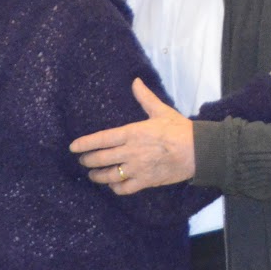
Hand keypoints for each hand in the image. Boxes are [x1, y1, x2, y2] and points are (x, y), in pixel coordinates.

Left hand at [70, 79, 194, 193]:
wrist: (197, 151)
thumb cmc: (179, 129)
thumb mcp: (161, 110)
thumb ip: (145, 98)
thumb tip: (135, 81)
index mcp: (132, 133)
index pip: (101, 139)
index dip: (84, 144)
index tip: (73, 147)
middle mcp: (130, 152)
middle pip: (100, 159)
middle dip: (87, 160)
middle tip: (82, 160)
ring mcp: (136, 168)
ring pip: (108, 175)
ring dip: (97, 176)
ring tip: (93, 175)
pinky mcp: (145, 181)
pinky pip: (124, 188)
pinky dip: (115, 188)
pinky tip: (113, 185)